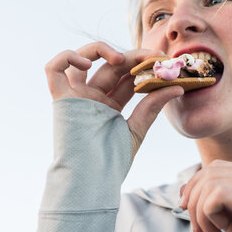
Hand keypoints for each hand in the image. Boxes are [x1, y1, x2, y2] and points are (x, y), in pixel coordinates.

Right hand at [44, 42, 183, 159]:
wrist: (92, 181)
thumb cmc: (112, 163)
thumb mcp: (137, 130)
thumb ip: (151, 107)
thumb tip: (177, 86)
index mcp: (110, 104)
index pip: (127, 76)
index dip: (144, 64)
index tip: (164, 61)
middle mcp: (92, 97)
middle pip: (111, 65)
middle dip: (134, 57)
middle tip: (155, 56)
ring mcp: (75, 97)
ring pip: (82, 58)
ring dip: (102, 50)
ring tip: (123, 59)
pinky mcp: (60, 100)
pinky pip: (54, 69)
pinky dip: (68, 57)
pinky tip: (88, 63)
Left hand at [179, 160, 231, 231]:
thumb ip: (215, 203)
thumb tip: (184, 190)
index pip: (218, 168)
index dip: (196, 186)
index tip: (189, 211)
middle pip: (212, 171)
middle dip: (194, 199)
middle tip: (199, 230)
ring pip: (211, 182)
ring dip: (200, 212)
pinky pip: (216, 194)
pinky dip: (208, 215)